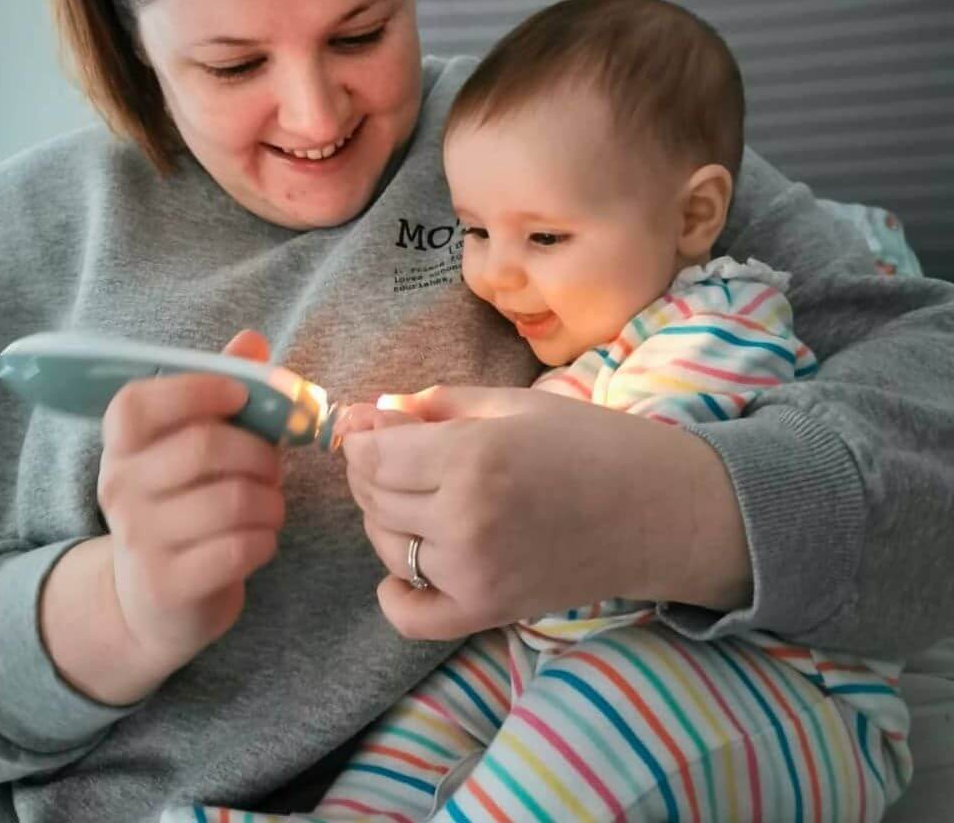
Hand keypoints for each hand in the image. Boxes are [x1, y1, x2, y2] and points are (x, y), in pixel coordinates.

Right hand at [96, 329, 282, 678]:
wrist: (154, 602)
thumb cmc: (187, 502)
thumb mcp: (196, 443)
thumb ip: (224, 388)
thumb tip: (251, 340)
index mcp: (122, 443)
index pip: (139, 402)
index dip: (199, 389)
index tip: (242, 395)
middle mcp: (119, 486)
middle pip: (205, 447)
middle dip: (260, 452)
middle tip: (272, 465)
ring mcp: (139, 539)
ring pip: (233, 499)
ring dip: (270, 500)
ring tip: (268, 505)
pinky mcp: (168, 584)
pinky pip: (241, 547)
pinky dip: (266, 538)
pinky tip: (259, 539)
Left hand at [343, 385, 749, 640]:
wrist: (658, 509)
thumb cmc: (590, 442)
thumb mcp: (511, 404)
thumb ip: (437, 405)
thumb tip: (373, 410)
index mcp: (469, 457)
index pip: (374, 455)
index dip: (362, 436)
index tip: (370, 425)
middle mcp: (463, 519)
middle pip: (374, 498)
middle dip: (371, 470)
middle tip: (393, 451)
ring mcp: (473, 573)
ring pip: (387, 546)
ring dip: (385, 517)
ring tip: (414, 495)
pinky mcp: (487, 611)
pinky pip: (410, 616)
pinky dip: (394, 594)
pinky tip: (403, 569)